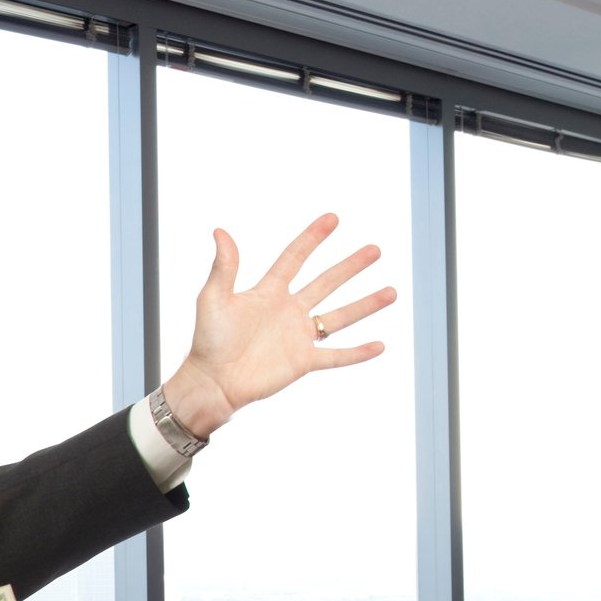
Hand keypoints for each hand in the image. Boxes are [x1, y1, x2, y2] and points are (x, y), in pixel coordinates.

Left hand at [162, 212, 394, 438]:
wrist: (212, 381)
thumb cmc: (208, 340)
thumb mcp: (214, 298)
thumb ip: (224, 267)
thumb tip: (220, 231)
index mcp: (268, 292)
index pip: (294, 259)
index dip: (312, 239)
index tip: (332, 218)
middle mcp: (287, 311)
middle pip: (325, 282)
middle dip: (350, 266)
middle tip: (375, 250)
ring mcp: (298, 336)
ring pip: (339, 317)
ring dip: (365, 305)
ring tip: (392, 292)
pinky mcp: (303, 362)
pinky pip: (337, 356)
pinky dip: (358, 353)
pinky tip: (380, 345)